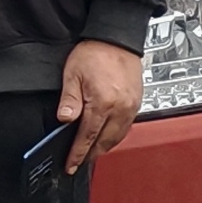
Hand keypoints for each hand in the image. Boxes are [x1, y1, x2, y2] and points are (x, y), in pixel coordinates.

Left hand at [53, 41, 142, 174]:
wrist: (117, 38)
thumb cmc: (95, 52)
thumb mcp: (72, 74)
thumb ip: (69, 100)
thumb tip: (64, 120)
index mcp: (103, 102)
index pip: (87, 137)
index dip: (77, 154)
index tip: (71, 164)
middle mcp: (120, 108)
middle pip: (104, 142)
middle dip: (90, 155)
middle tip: (77, 162)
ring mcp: (131, 107)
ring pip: (116, 139)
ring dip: (103, 148)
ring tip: (89, 153)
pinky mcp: (137, 104)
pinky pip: (125, 129)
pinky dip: (114, 137)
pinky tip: (105, 137)